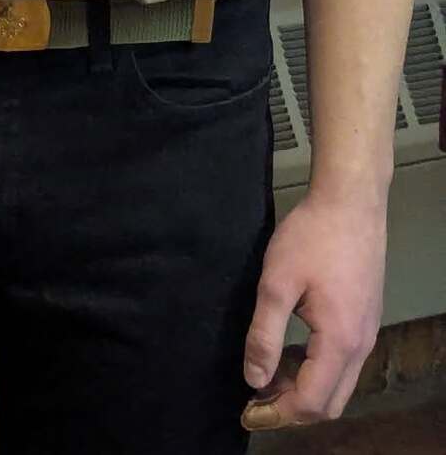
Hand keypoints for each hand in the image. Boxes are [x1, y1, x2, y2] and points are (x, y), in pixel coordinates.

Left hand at [241, 192, 383, 430]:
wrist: (351, 203)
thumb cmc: (311, 237)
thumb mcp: (277, 282)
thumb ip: (265, 335)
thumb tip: (254, 378)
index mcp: (340, 342)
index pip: (313, 402)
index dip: (279, 412)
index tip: (249, 407)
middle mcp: (361, 346)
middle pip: (330, 403)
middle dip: (294, 408)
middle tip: (257, 394)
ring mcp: (367, 334)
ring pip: (340, 385)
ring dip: (306, 389)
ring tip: (269, 373)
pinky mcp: (366, 320)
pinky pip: (345, 364)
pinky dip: (318, 371)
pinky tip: (292, 352)